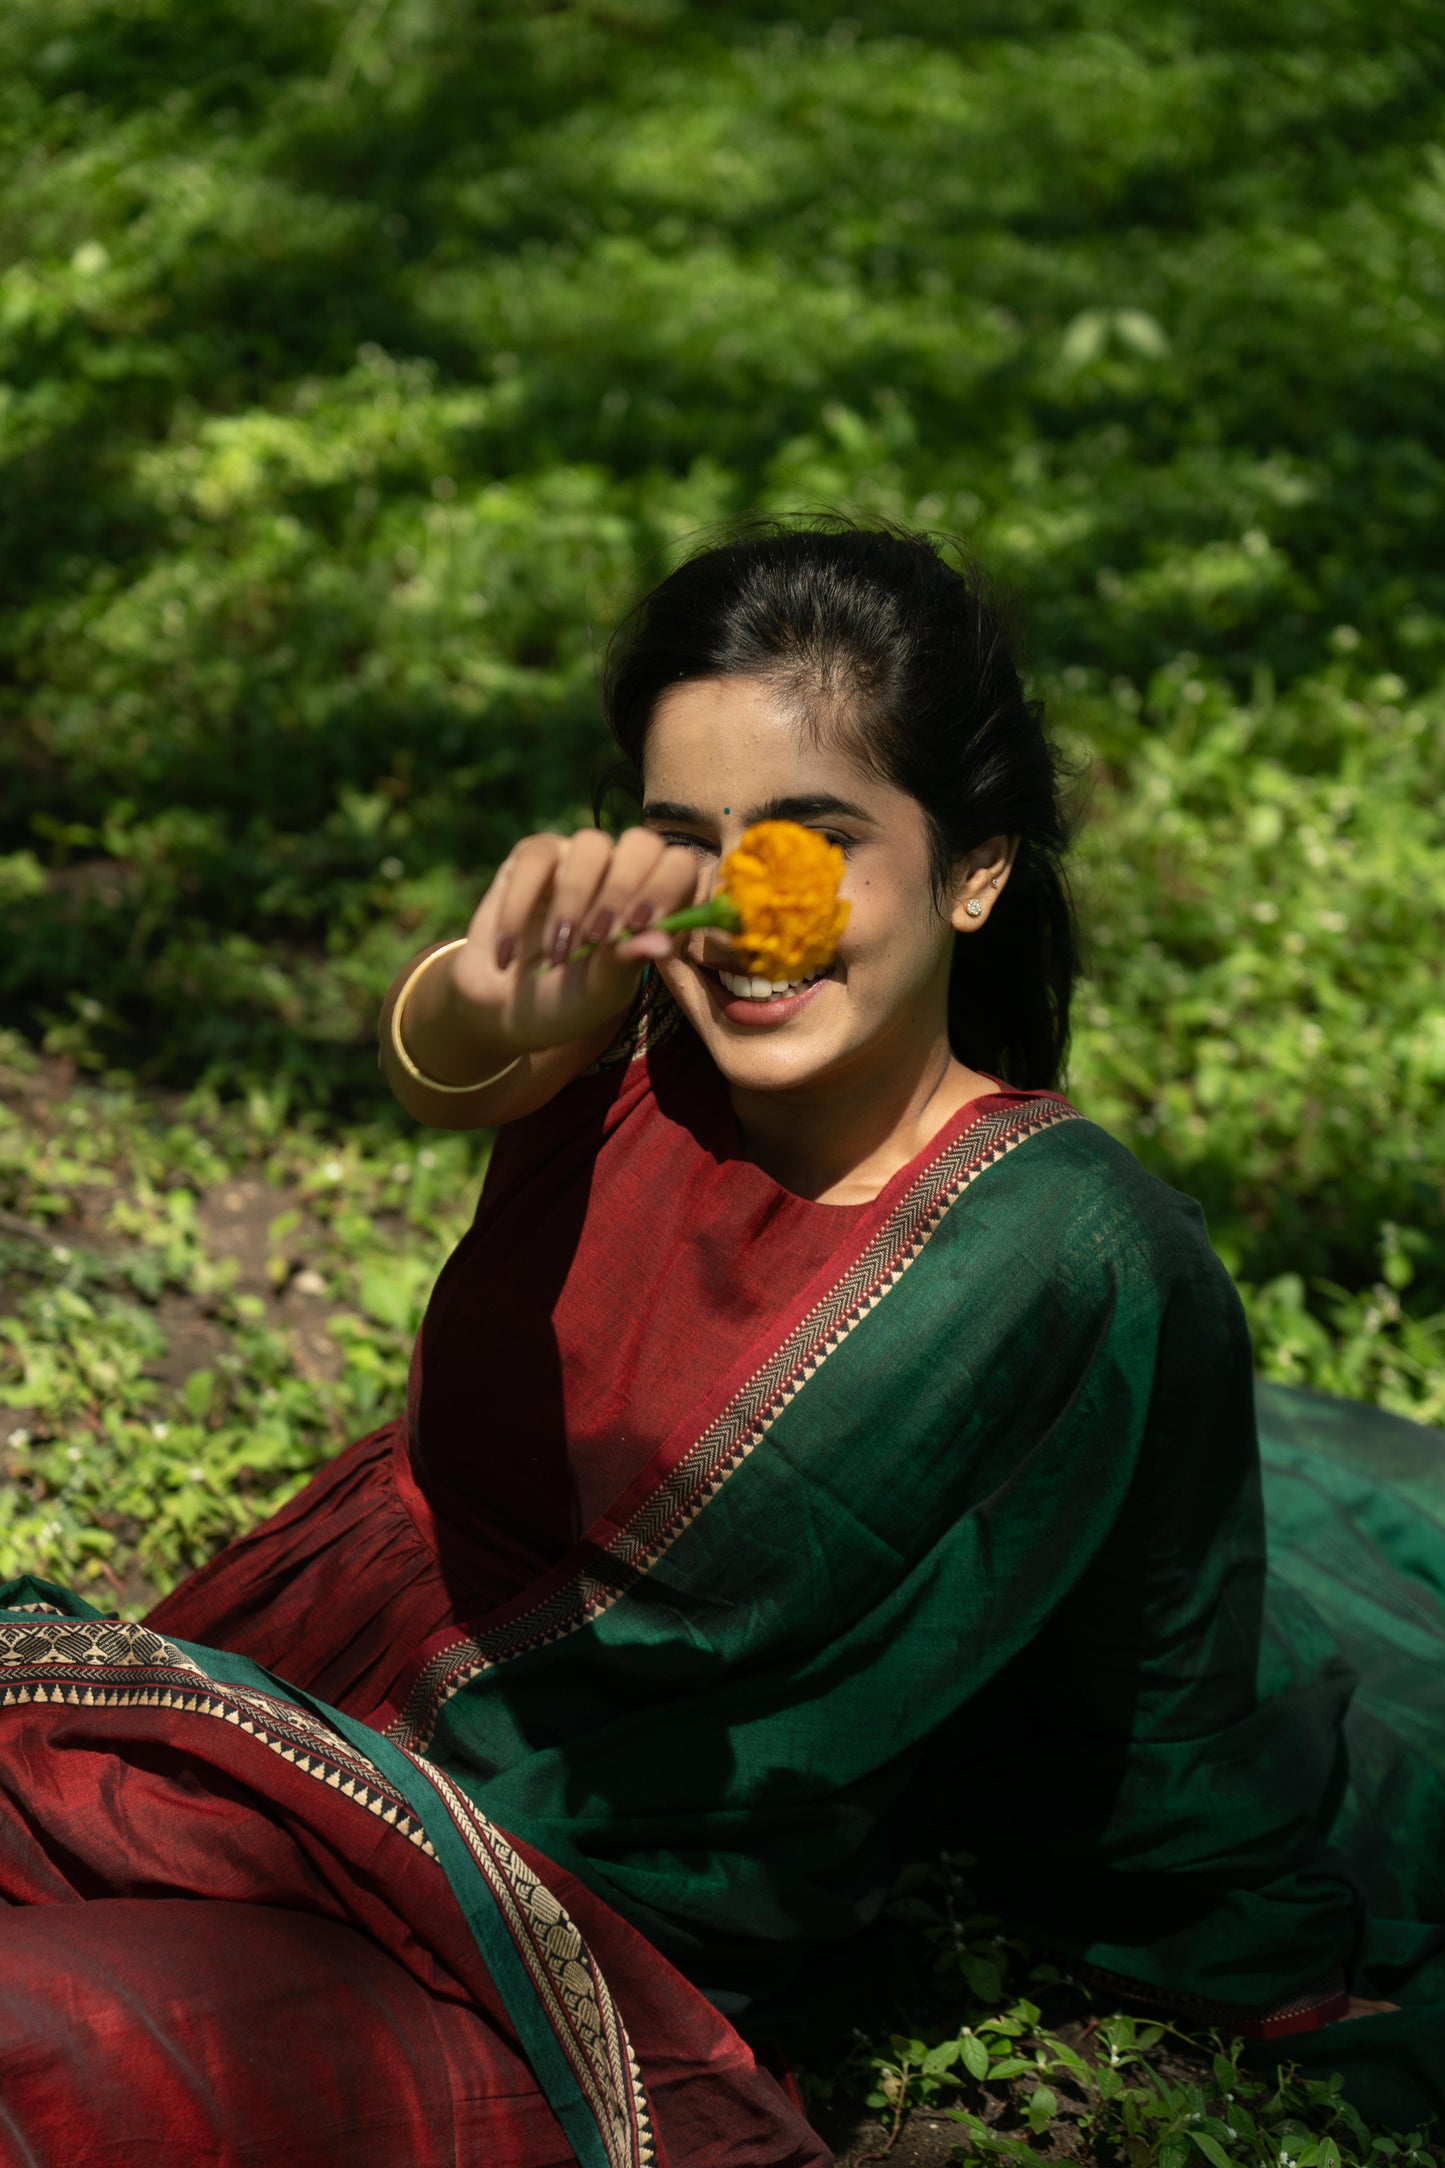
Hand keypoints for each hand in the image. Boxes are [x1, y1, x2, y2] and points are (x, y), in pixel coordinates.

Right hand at [446, 826, 701, 1056]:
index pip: (678, 867)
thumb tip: (661, 943)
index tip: (638, 924)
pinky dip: (521, 907)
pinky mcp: (533, 860)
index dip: (665, 886)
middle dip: (622, 889)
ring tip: (558, 952)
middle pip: (642, 843)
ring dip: (575, 898)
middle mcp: (621, 872)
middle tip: (597, 937)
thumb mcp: (599, 990)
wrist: (506, 1008)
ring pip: (591, 844)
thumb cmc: (567, 1001)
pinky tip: (509, 953)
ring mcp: (578, 860)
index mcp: (653, 903)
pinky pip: (535, 860)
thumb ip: (626, 962)